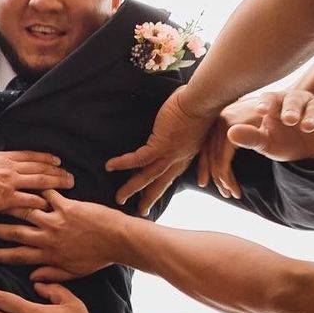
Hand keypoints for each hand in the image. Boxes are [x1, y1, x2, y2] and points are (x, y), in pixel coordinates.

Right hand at [0, 125, 73, 215]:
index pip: (28, 155)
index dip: (44, 157)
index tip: (56, 160)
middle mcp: (9, 168)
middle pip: (39, 167)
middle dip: (57, 171)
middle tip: (70, 174)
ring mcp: (10, 182)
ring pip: (40, 181)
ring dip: (57, 182)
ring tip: (70, 185)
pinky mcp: (7, 198)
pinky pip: (30, 200)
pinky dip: (43, 202)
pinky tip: (54, 205)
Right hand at [0, 190, 125, 281]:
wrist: (118, 241)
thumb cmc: (98, 258)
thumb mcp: (74, 273)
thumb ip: (52, 275)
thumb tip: (32, 278)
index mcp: (49, 255)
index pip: (17, 256)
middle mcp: (48, 238)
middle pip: (15, 233)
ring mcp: (56, 221)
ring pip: (27, 212)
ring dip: (10, 206)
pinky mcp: (67, 206)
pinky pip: (49, 195)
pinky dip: (40, 189)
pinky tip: (28, 182)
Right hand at [105, 87, 213, 215]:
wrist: (203, 100)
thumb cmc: (201, 106)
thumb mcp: (195, 125)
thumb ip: (185, 131)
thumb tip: (175, 126)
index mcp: (186, 154)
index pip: (171, 175)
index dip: (162, 187)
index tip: (154, 196)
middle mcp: (178, 159)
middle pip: (160, 183)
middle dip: (149, 198)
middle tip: (141, 212)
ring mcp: (169, 154)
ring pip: (148, 177)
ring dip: (132, 188)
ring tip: (119, 199)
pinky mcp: (160, 145)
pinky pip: (138, 159)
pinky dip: (123, 163)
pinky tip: (110, 166)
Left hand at [199, 88, 313, 194]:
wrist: (310, 148)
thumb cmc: (282, 139)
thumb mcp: (264, 142)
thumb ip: (250, 137)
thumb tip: (230, 133)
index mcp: (278, 104)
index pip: (271, 99)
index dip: (267, 103)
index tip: (261, 110)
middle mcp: (299, 102)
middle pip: (296, 100)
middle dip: (292, 108)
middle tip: (288, 119)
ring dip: (312, 116)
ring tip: (307, 126)